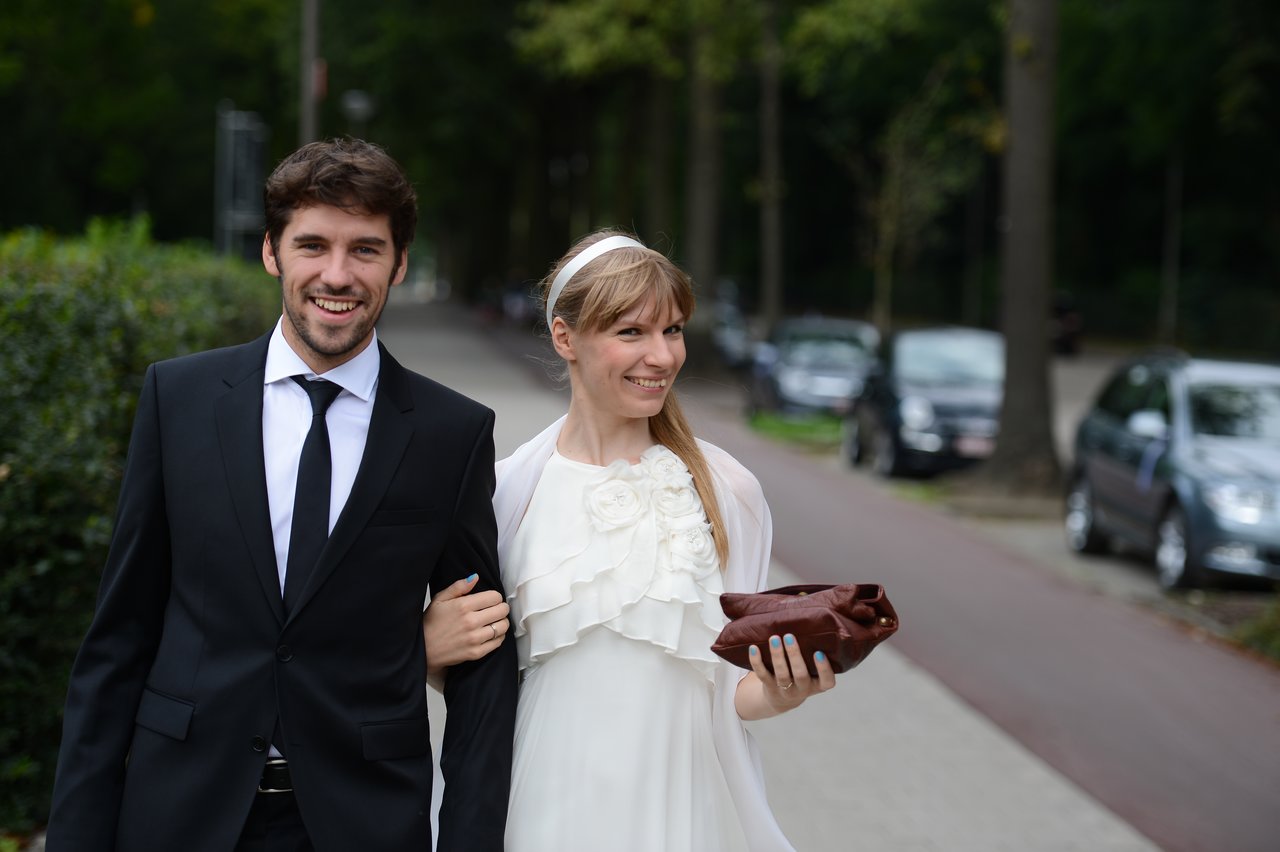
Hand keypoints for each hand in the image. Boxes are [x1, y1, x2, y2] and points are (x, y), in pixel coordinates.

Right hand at [422, 574, 510, 689]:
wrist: (424, 649)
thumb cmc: (432, 622)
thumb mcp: (440, 599)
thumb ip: (459, 586)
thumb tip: (475, 577)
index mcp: (463, 606)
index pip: (495, 597)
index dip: (495, 597)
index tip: (490, 600)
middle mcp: (471, 622)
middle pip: (502, 610)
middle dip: (501, 608)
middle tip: (495, 609)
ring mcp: (474, 638)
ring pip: (503, 626)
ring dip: (501, 622)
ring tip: (494, 621)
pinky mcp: (476, 653)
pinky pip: (498, 642)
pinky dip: (498, 636)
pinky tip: (491, 633)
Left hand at [745, 633, 835, 716]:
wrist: (782, 699)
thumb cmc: (800, 676)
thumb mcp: (812, 671)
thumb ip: (812, 652)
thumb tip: (809, 617)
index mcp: (818, 684)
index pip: (827, 681)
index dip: (824, 669)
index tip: (819, 653)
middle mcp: (803, 688)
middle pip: (800, 675)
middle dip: (794, 656)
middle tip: (788, 636)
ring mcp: (786, 690)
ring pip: (782, 675)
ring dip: (777, 656)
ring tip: (774, 638)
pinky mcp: (769, 687)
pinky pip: (762, 675)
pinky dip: (756, 662)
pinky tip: (753, 648)